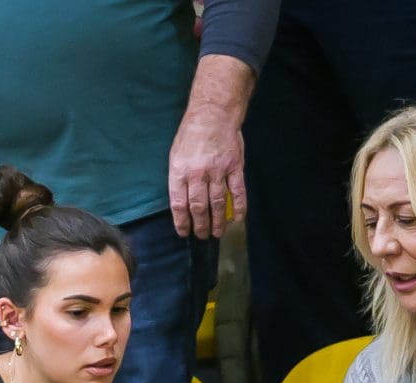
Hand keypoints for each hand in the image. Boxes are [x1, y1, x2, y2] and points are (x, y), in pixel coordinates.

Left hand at [168, 109, 244, 238]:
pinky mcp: (234, 167)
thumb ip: (179, 177)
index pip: (179, 204)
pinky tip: (237, 219)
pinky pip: (237, 192)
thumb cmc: (191, 134)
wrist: (213, 114)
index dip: (182, 222)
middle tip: (202, 236)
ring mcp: (218, 171)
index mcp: (180, 171)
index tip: (184, 232)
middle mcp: (198, 174)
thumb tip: (182, 202)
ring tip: (217, 233)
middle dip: (200, 226)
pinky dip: (238, 207)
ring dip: (217, 221)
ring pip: (218, 203)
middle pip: (199, 207)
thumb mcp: (176, 154)